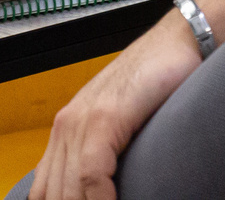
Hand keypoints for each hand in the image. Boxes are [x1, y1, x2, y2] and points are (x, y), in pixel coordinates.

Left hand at [27, 12, 203, 199]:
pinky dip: (101, 198)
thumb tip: (101, 185)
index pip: (45, 190)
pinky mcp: (105, 118)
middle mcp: (67, 125)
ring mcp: (83, 121)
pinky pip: (92, 173)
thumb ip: (102, 148)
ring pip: (70, 189)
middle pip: (54, 193)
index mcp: (66, 129)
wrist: (179, 41)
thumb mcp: (119, 120)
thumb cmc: (157, 81)